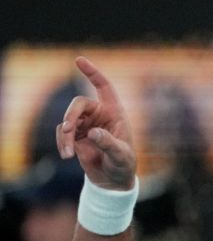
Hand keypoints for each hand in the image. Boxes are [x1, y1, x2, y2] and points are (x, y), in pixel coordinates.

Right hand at [56, 57, 136, 190]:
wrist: (113, 180)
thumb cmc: (123, 165)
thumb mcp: (121, 156)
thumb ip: (108, 143)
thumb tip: (93, 133)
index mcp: (115, 113)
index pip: (103, 87)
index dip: (92, 73)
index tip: (79, 60)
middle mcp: (99, 115)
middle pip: (78, 104)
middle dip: (70, 116)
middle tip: (66, 130)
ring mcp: (85, 124)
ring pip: (67, 120)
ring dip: (64, 135)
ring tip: (68, 153)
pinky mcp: (74, 135)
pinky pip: (62, 133)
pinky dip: (62, 143)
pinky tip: (67, 156)